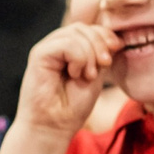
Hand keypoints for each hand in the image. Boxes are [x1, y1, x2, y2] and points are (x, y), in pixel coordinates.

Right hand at [17, 22, 119, 139]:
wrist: (53, 126)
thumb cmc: (73, 105)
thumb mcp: (95, 74)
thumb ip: (100, 54)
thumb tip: (114, 37)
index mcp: (69, 49)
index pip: (90, 28)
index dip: (106, 36)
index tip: (115, 52)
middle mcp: (56, 45)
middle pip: (84, 28)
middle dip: (100, 44)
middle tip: (104, 65)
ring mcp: (46, 48)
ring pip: (76, 33)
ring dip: (90, 54)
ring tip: (87, 76)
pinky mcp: (38, 55)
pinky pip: (67, 44)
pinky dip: (79, 58)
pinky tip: (75, 74)